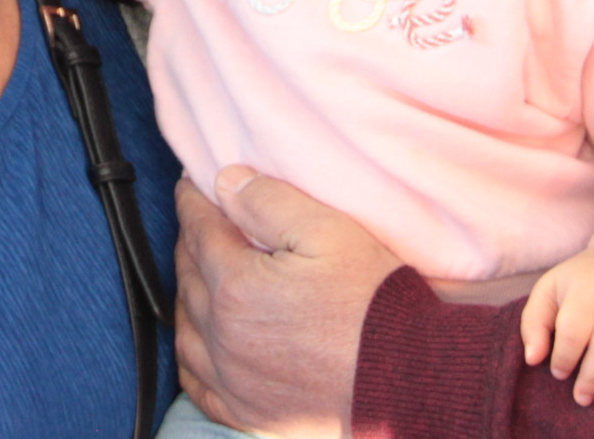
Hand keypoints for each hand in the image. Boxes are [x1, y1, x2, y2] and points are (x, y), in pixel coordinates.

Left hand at [175, 167, 401, 437]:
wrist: (408, 376)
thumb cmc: (373, 302)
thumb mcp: (329, 230)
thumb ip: (268, 201)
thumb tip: (225, 182)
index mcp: (236, 284)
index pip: (199, 228)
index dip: (194, 198)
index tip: (193, 182)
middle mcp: (223, 335)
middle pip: (187, 275)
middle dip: (191, 241)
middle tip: (202, 219)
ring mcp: (233, 379)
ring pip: (185, 328)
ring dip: (187, 295)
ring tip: (200, 274)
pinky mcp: (248, 411)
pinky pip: (196, 383)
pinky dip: (190, 357)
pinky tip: (200, 342)